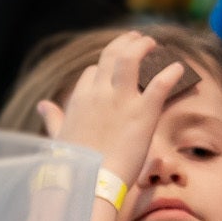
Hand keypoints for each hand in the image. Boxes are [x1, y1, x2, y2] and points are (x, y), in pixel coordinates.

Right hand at [43, 29, 190, 195]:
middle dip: (125, 43)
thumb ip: (54, 118)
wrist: (92, 181)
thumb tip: (43, 105)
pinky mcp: (144, 111)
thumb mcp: (59, 138)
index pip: (92, 73)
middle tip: (138, 38)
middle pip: (111, 56)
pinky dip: (171, 73)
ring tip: (151, 42)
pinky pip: (160, 83)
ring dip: (142, 47)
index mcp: (79, 99)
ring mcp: (122, 100)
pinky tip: (179, 68)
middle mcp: (99, 93)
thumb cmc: (75, 165)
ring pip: (130, 59)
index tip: (113, 72)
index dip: (103, 70)